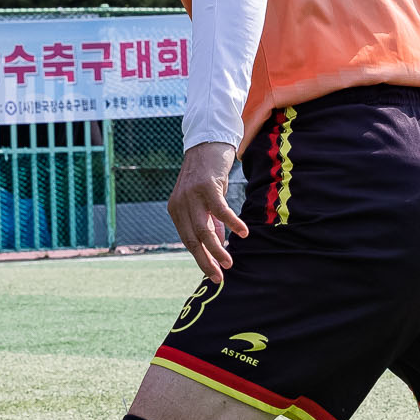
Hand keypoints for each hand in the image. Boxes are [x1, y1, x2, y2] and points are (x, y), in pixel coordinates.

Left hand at [168, 141, 248, 284]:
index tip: (214, 274)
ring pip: (204, 230)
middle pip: (193, 239)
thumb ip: (209, 221)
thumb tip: (218, 244)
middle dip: (206, 261)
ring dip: (217, 249)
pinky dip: (231, 223)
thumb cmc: (208, 173)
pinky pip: (220, 210)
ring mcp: (192, 195)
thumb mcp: (204, 200)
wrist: (208, 142)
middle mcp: (180, 204)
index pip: (187, 240)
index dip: (201, 258)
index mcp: (176, 210)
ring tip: (229, 262)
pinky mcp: (206, 186)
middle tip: (220, 276)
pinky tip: (242, 233)